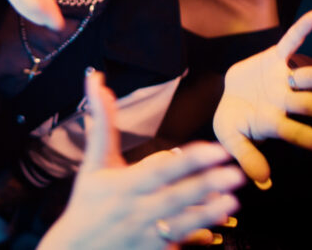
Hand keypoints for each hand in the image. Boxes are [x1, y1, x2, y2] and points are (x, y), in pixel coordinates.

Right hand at [40, 72, 243, 248]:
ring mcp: (145, 233)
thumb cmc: (87, 201)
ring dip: (209, 211)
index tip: (215, 149)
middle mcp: (136, 209)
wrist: (75, 249)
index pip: (160, 169)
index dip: (189, 159)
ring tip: (233, 199)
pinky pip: (179, 243)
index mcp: (122, 184)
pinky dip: (198, 235)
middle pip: (176, 196)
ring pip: (182, 222)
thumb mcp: (93, 162)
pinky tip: (218, 228)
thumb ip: (101, 121)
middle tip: (236, 172)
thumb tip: (96, 79)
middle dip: (207, 184)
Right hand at [213, 9, 311, 188]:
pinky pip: (290, 41)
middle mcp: (283, 101)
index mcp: (273, 123)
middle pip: (311, 105)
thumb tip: (263, 181)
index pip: (299, 134)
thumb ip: (245, 156)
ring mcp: (281, 80)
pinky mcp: (274, 59)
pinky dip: (303, 28)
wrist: (227, 96)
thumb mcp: (229, 139)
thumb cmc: (232, 120)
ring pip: (309, 77)